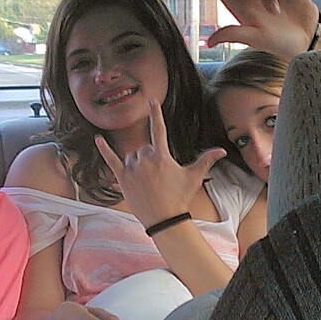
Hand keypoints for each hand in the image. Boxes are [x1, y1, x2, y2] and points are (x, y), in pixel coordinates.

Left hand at [95, 99, 225, 227]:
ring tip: (146, 180)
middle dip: (150, 158)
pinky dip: (104, 149)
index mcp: (162, 156)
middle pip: (144, 148)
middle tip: (157, 177)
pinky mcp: (122, 177)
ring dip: (136, 163)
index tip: (152, 101)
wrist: (164, 219)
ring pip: (131, 155)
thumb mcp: (194, 177)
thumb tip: (223, 150)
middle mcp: (145, 159)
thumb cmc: (180, 197)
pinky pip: (111, 160)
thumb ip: (206, 160)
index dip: (156, 114)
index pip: (159, 130)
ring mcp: (132, 168)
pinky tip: (98, 139)